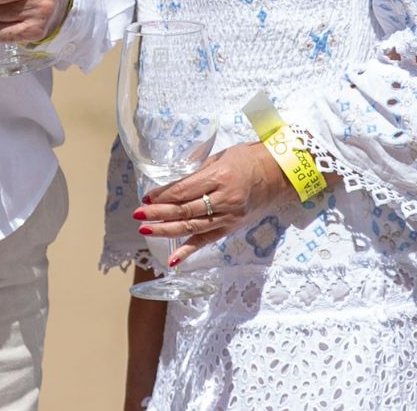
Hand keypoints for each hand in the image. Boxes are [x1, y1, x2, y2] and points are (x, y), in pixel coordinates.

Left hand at [133, 141, 293, 266]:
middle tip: (138, 215)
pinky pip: (206, 241)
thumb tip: (171, 182)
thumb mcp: (221, 157)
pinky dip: (188, 252)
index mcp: (221, 177)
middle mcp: (225, 200)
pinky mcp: (231, 228)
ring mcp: (228, 217)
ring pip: (192, 228)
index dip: (163, 195)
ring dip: (167, 230)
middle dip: (159, 214)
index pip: (185, 190)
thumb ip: (197, 170)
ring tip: (146, 230)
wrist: (278, 175)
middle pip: (185, 210)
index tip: (146, 198)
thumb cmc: (248, 160)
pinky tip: (172, 260)